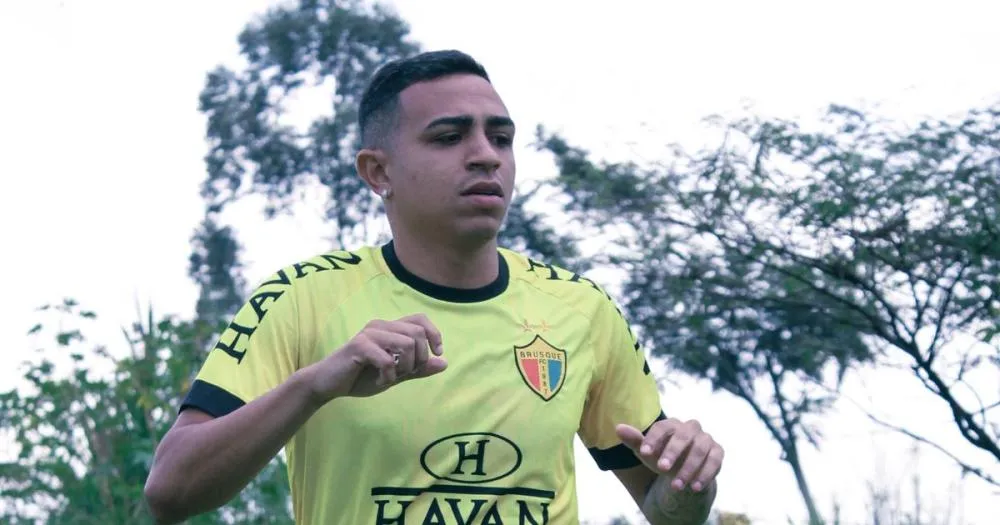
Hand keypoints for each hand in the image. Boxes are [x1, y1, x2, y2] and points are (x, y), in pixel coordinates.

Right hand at [306, 314, 446, 401]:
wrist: (329, 384)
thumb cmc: (361, 377)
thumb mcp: (395, 374)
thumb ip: (418, 368)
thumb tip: (444, 362)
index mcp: (390, 328)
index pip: (420, 319)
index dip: (434, 335)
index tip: (436, 354)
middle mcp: (381, 326)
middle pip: (418, 333)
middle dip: (420, 358)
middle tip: (407, 373)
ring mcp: (369, 334)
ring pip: (406, 344)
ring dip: (405, 367)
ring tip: (392, 377)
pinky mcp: (359, 346)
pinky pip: (387, 360)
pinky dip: (389, 376)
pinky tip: (381, 381)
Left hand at [616, 418, 722, 492]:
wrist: (684, 471)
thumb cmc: (663, 458)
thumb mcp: (648, 453)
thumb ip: (635, 441)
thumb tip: (618, 428)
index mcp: (672, 425)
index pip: (662, 427)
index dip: (653, 439)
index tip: (644, 453)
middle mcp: (690, 428)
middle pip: (683, 436)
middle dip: (673, 452)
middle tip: (661, 468)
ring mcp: (706, 439)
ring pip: (700, 449)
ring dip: (688, 468)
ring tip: (676, 485)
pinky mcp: (717, 452)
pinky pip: (715, 461)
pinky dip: (705, 474)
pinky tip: (695, 487)